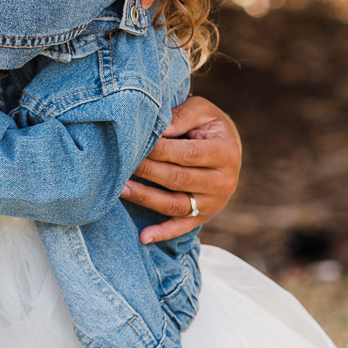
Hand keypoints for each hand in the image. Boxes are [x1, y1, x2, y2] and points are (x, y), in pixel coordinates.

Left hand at [120, 96, 241, 243]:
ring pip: (175, 204)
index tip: (134, 143)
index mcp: (226, 153)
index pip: (187, 154)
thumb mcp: (201, 110)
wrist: (226, 146)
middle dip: (147, 171)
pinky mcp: (203, 216)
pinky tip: (143, 237)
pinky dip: (162, 233)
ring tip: (120, 188)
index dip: (159, 150)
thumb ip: (181, 117)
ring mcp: (214, 203)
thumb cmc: (207, 125)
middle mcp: (225, 182)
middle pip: (178, 179)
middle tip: (120, 162)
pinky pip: (181, 228)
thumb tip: (158, 130)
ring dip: (145, 198)